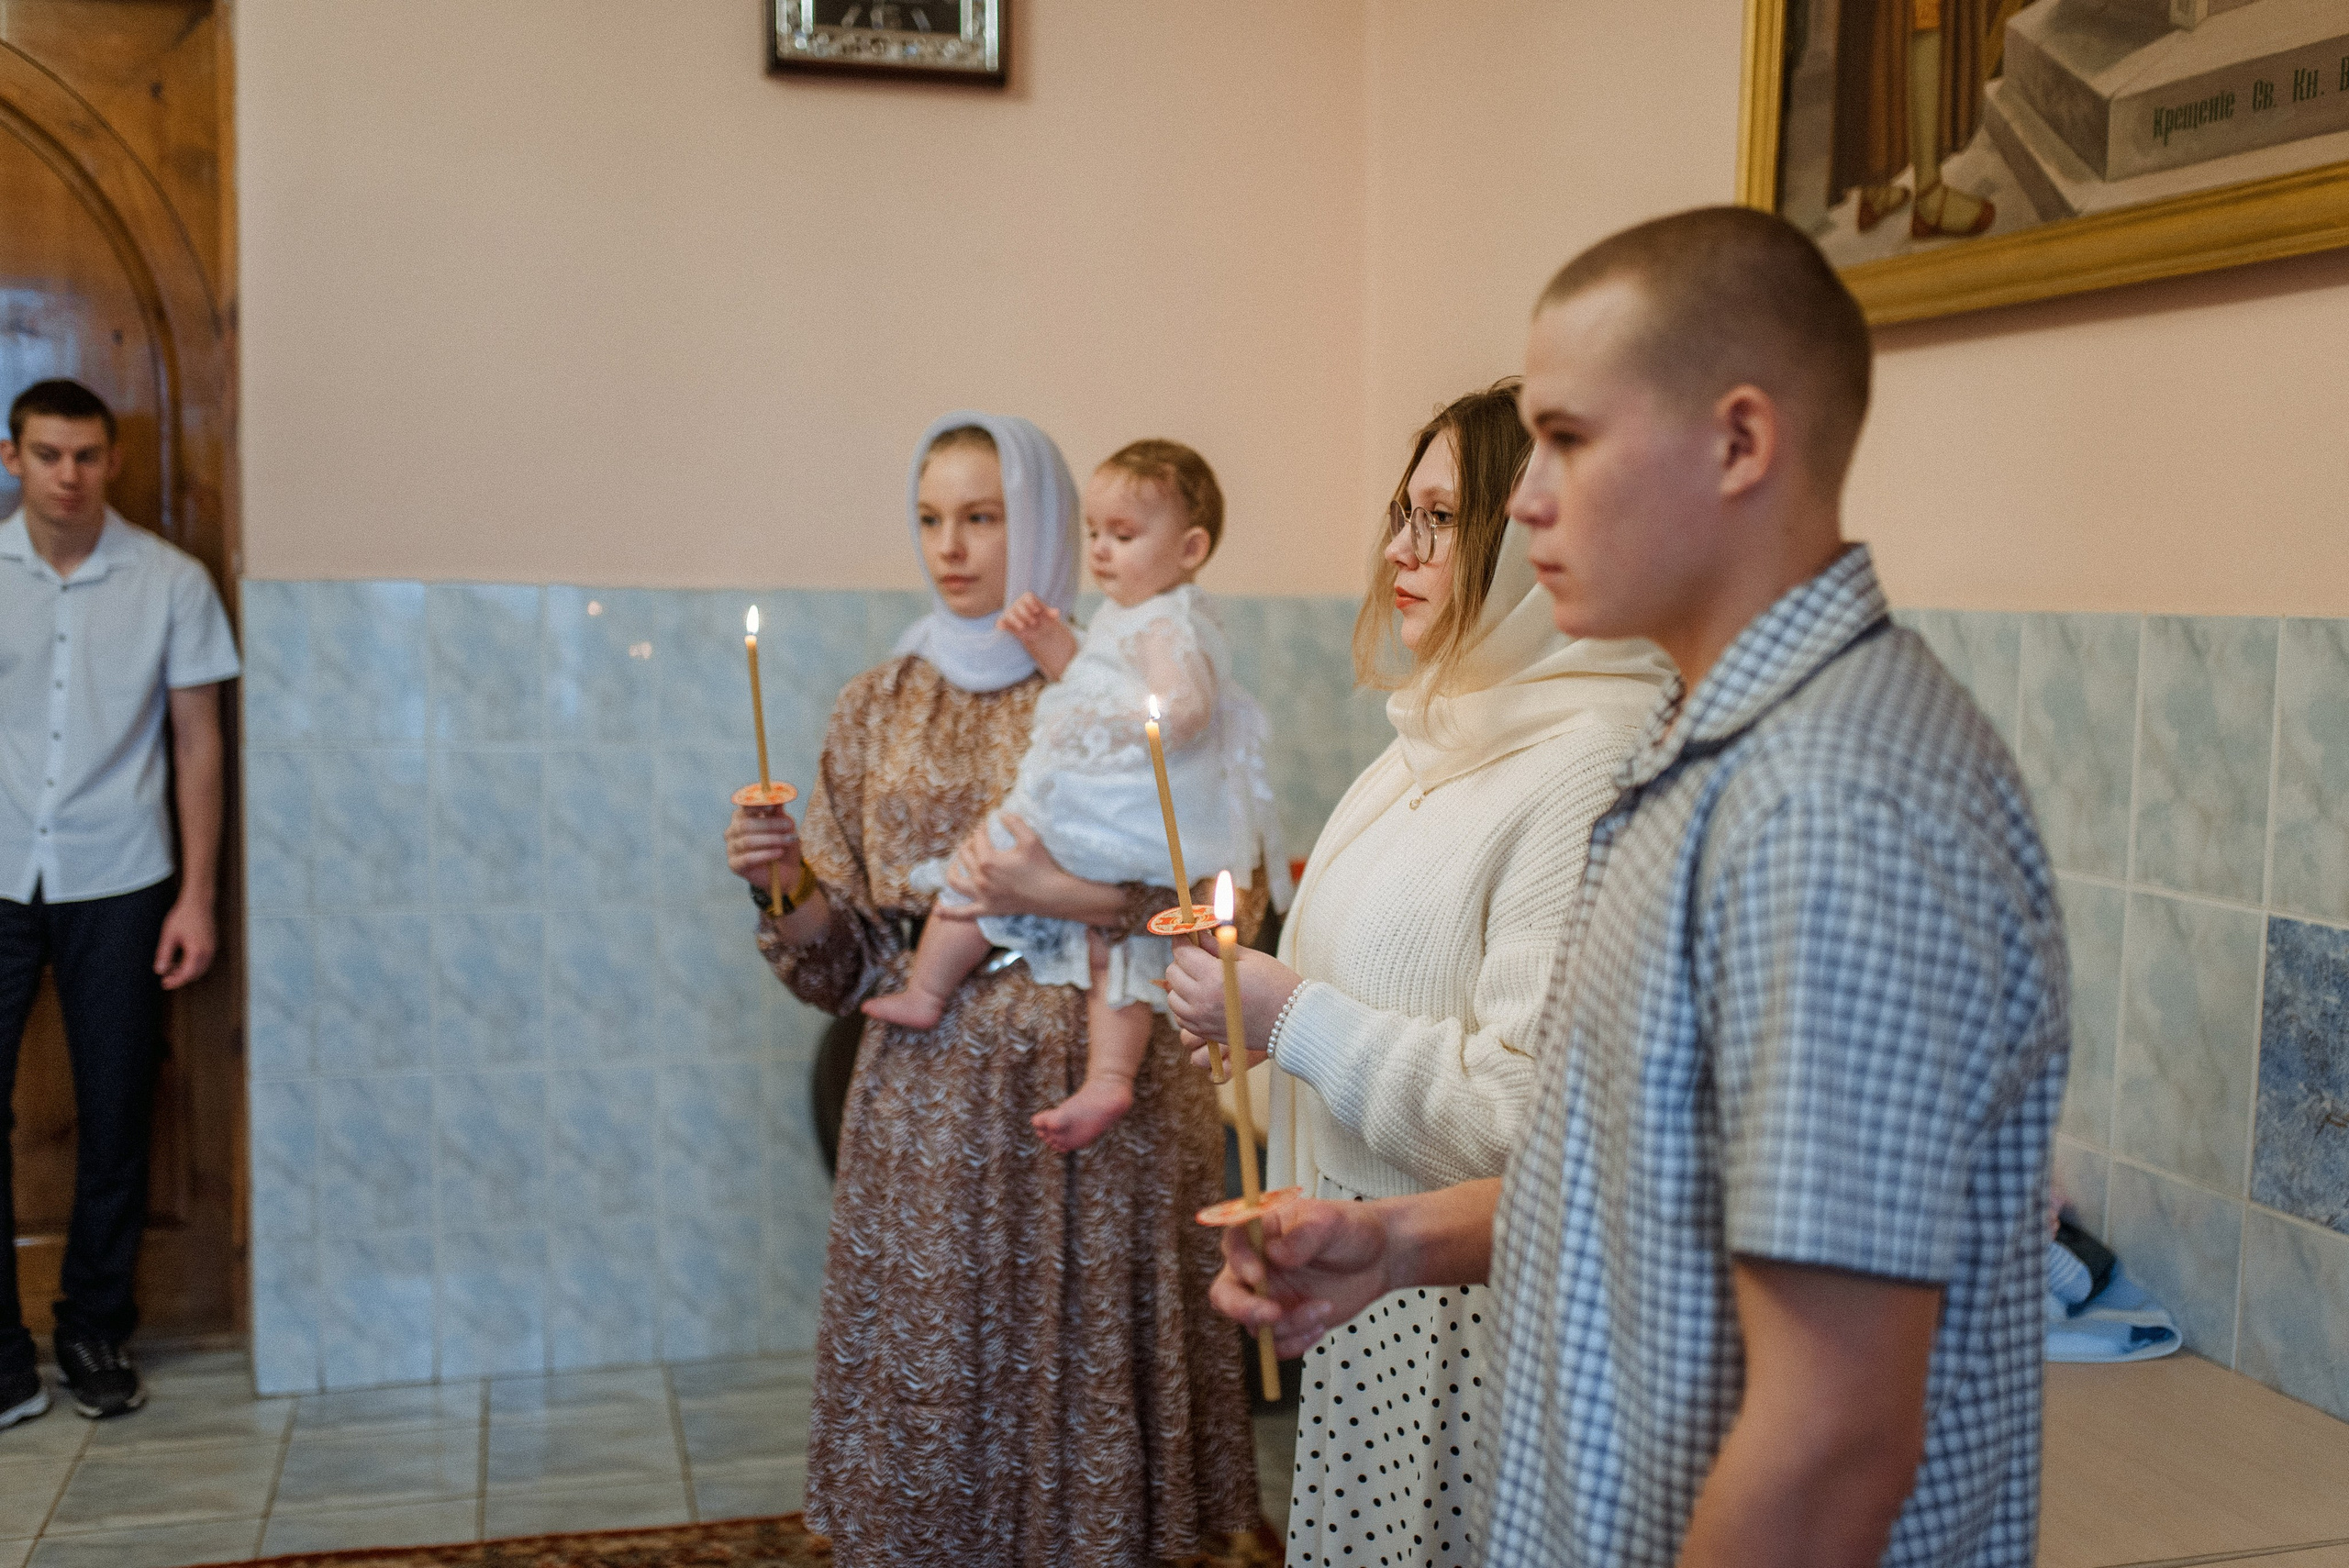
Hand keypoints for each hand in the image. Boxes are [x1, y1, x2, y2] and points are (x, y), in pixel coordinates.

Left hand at [153, 897, 215, 990]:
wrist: (198, 902)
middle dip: (180, 978)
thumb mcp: (169, 936)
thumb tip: (159, 971)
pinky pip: (203, 961)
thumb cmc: (183, 917)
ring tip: (171, 968)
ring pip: (200, 968)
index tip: (164, 984)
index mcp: (197, 951)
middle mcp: (208, 952)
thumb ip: (164, 955)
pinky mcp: (211, 945)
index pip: (187, 974)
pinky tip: (180, 960)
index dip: (175, 981)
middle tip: (165, 977)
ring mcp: (211, 948)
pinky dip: (192, 965)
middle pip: (195, 974)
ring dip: (187, 972)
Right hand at [726, 801, 801, 888]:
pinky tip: (779, 853)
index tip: (773, 806)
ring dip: (771, 840)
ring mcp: (731, 848)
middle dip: (770, 824)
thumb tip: (778, 798)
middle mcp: (733, 831)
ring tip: (788, 841)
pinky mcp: (734, 865)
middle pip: (746, 824)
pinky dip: (766, 854)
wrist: (786, 871)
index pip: (744, 806)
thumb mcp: (785, 827)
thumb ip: (779, 813)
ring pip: (748, 841)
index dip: (757, 805)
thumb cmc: (783, 845)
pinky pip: (748, 858)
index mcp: (742, 817)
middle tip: (789, 826)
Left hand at [936, 813, 1066, 920]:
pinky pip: (963, 914)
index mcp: (989, 860)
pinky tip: (937, 912)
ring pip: (956, 881)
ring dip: (953, 869)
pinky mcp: (987, 909)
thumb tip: (1001, 815)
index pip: (977, 839)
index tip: (985, 825)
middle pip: (966, 856)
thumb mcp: (1031, 839)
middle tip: (976, 840)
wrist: (1051, 895)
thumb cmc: (1042, 867)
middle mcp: (980, 878)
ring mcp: (982, 896)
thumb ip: (1014, 823)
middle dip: (969, 844)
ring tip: (958, 862)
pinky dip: (948, 913)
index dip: (980, 829)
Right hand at [998, 593, 1078, 676]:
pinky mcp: (1006, 622)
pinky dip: (1001, 624)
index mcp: (1029, 600)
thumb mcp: (1049, 618)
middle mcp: (1019, 605)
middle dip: (1025, 614)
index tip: (1037, 611)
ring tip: (1022, 627)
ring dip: (1015, 620)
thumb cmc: (1044, 621)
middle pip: (1018, 605)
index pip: (1027, 597)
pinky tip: (1002, 628)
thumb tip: (1056, 613)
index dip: (1031, 603)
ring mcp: (1012, 613)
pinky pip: (1001, 621)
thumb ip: (1051, 614)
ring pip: (1009, 613)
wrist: (1039, 633)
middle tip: (1034, 622)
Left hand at [1165, 941, 1299, 1061]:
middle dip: (1183, 960)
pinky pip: (1181, 1016)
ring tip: (1201, 978)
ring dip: (1181, 984)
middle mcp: (1202, 1000)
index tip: (1188, 934)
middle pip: (1173, 973)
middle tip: (1199, 955)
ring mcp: (1202, 1020)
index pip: (1182, 952)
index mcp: (1214, 977)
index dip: (1183, 939)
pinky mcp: (1205, 1032)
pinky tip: (1203, 998)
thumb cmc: (1275, 984)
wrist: (1292, 1021)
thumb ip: (1217, 946)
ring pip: (1173, 997)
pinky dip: (1186, 1005)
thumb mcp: (1248, 958)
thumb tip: (1198, 933)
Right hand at [1211, 1196, 1396, 1357]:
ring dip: (1289, 1325)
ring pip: (1255, 1324)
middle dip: (1244, 1309)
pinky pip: (1276, 1345)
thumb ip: (1303, 1235)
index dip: (1239, 1262)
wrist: (1378, 1258)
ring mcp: (1271, 1297)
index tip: (1259, 1275)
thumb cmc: (1351, 1229)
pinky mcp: (1287, 1322)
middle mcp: (1259, 1267)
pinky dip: (1296, 1343)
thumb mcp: (1331, 1221)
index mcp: (1263, 1233)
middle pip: (1225, 1293)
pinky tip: (1320, 1326)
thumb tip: (1276, 1254)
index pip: (1233, 1245)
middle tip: (1274, 1313)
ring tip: (1323, 1309)